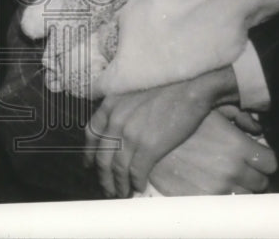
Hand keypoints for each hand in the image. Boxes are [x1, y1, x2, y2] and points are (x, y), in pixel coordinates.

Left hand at [84, 71, 230, 197]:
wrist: (189, 86)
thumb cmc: (165, 85)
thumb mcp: (131, 91)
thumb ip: (120, 108)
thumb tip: (118, 131)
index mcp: (110, 105)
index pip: (91, 134)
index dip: (89, 153)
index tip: (90, 165)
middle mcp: (116, 121)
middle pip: (103, 157)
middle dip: (104, 177)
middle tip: (107, 189)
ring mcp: (131, 135)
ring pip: (118, 168)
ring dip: (119, 185)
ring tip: (122, 193)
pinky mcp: (149, 147)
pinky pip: (137, 172)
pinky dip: (136, 183)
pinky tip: (139, 187)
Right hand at [148, 107, 277, 194]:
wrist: (150, 143)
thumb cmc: (180, 124)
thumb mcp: (210, 112)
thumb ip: (238, 116)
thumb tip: (256, 127)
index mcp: (238, 145)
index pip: (271, 163)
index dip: (264, 160)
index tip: (256, 158)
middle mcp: (233, 169)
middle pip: (261, 183)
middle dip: (253, 175)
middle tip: (240, 168)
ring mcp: (219, 187)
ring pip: (246, 197)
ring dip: (240, 189)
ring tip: (226, 179)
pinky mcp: (205, 200)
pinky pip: (227, 206)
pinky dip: (224, 198)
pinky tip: (214, 187)